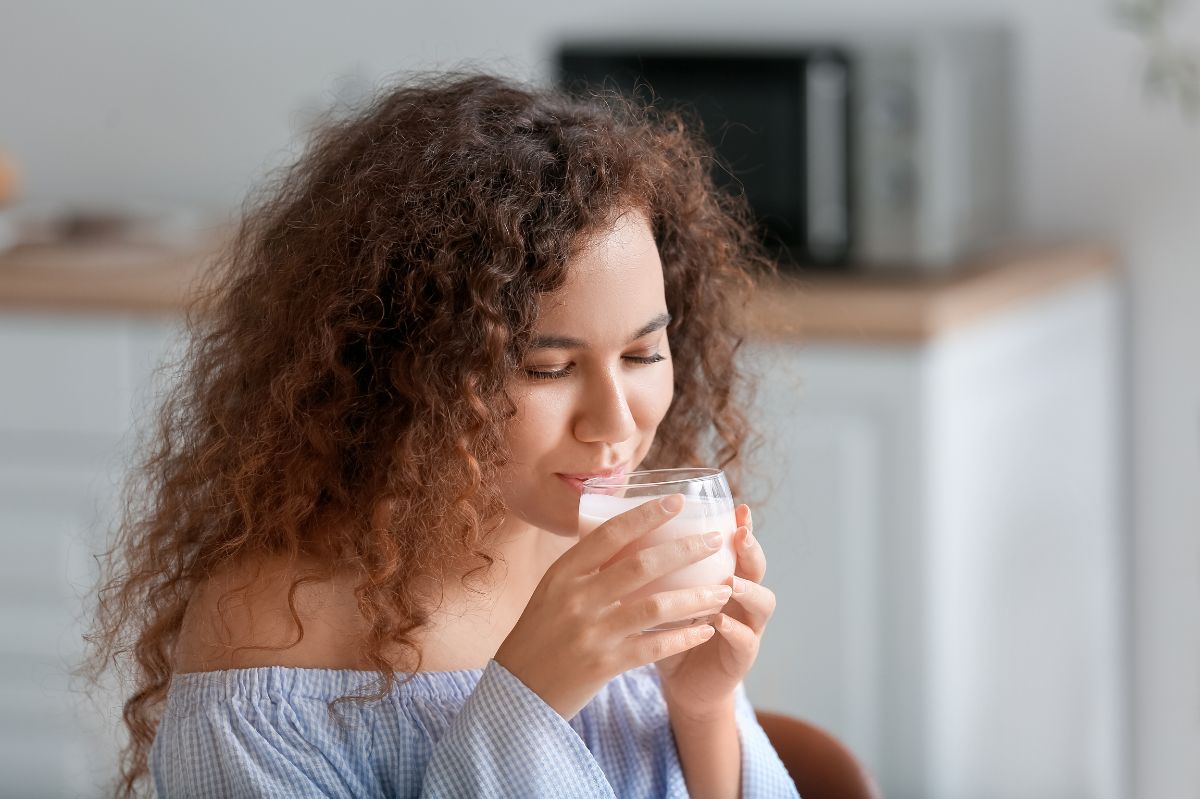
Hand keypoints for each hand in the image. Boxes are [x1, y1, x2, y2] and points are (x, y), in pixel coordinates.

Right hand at [495, 494, 732, 719]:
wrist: (519, 690)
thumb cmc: (541, 633)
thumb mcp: (553, 591)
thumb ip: (587, 569)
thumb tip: (629, 538)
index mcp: (564, 572)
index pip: (611, 533)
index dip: (647, 514)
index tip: (678, 502)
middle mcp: (577, 598)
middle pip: (642, 565)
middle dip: (685, 550)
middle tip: (714, 541)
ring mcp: (591, 632)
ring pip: (656, 606)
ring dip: (696, 597)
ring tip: (723, 589)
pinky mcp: (604, 664)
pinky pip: (654, 646)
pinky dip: (683, 636)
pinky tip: (705, 630)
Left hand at [655, 504, 774, 719]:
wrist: (682, 684)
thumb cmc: (667, 633)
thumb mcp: (659, 596)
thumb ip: (648, 569)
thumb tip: (607, 530)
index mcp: (723, 576)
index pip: (737, 546)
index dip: (741, 526)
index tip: (738, 507)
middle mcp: (741, 598)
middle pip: (757, 568)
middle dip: (751, 550)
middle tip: (739, 536)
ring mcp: (747, 628)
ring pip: (762, 603)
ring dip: (748, 590)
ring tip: (731, 583)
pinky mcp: (740, 659)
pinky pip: (744, 642)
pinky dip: (734, 631)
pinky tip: (720, 623)